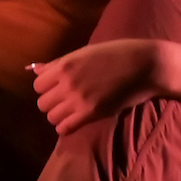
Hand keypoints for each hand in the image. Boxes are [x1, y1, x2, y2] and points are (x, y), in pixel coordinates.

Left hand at [28, 38, 167, 135]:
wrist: (144, 65)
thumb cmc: (117, 53)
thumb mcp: (85, 52)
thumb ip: (59, 64)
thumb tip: (35, 70)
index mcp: (64, 65)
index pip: (37, 85)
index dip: (46, 88)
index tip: (57, 88)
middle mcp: (67, 83)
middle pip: (42, 103)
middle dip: (51, 103)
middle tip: (65, 101)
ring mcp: (79, 99)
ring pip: (52, 117)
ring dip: (59, 115)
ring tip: (71, 111)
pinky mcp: (92, 113)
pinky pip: (65, 127)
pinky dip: (67, 127)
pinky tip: (75, 121)